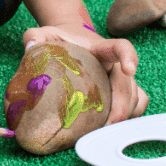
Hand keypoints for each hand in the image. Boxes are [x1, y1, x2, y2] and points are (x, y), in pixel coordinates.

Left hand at [23, 22, 148, 124]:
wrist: (73, 42)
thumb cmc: (61, 41)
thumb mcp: (46, 35)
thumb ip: (35, 36)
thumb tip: (30, 46)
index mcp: (101, 48)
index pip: (121, 47)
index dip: (128, 57)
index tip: (130, 69)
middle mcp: (115, 64)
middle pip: (128, 82)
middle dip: (123, 103)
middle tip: (111, 122)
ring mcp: (120, 79)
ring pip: (135, 96)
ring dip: (126, 114)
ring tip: (107, 131)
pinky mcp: (121, 92)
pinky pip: (136, 104)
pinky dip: (129, 117)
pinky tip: (112, 129)